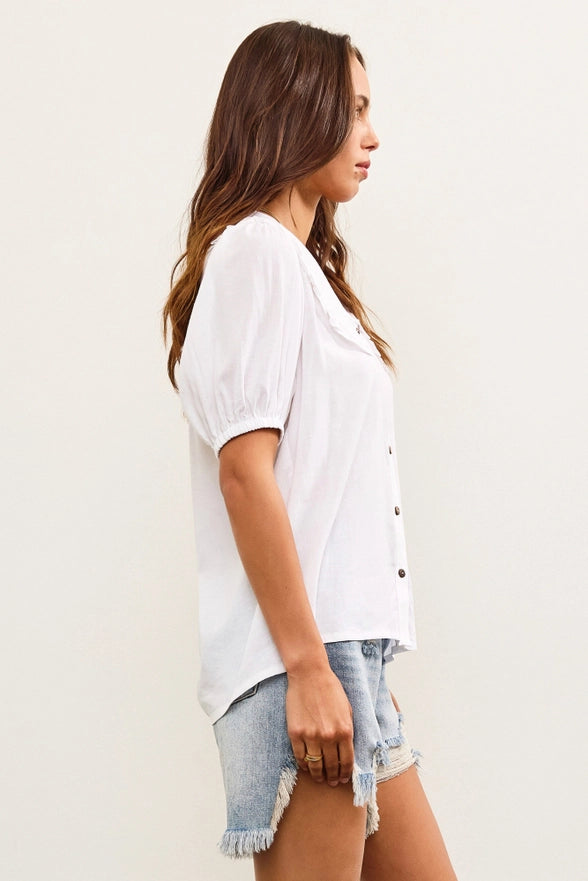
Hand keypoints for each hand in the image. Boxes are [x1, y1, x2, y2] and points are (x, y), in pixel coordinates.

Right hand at [286, 667, 353, 786]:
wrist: (309, 675)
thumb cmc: (330, 689)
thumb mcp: (347, 709)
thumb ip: (348, 730)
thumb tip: (348, 750)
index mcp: (345, 730)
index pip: (347, 761)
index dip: (346, 773)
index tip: (344, 779)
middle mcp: (329, 736)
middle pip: (332, 766)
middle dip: (333, 777)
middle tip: (332, 782)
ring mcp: (311, 736)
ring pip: (315, 765)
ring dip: (319, 775)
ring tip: (320, 779)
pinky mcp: (296, 733)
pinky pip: (300, 756)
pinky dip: (304, 765)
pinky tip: (307, 767)